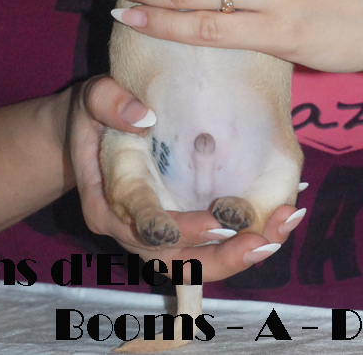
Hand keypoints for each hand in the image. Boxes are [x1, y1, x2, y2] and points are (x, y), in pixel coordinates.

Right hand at [66, 76, 304, 282]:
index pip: (138, 223)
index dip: (175, 229)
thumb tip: (143, 117)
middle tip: (257, 243)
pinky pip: (200, 248)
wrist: (92, 133)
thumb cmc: (94, 115)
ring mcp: (150, 235)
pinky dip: (232, 246)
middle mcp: (127, 229)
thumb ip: (111, 103)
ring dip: (230, 258)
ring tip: (270, 241)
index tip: (213, 223)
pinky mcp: (172, 229)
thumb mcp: (94, 99)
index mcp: (105, 202)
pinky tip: (269, 232)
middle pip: (170, 258)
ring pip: (190, 263)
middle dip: (215, 256)